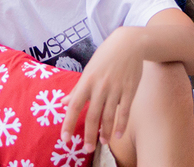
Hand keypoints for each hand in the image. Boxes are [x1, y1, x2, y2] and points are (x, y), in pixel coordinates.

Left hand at [60, 28, 142, 153]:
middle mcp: (100, 87)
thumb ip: (77, 89)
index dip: (68, 124)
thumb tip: (64, 103)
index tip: (65, 139)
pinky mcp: (129, 90)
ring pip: (109, 116)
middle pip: (92, 116)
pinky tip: (119, 135)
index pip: (74, 106)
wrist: (128, 44)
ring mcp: (116, 89)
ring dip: (106, 132)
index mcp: (87, 81)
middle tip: (87, 149)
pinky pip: (125, 111)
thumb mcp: (89, 70)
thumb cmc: (105, 56)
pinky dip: (122, 125)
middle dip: (89, 135)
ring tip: (103, 143)